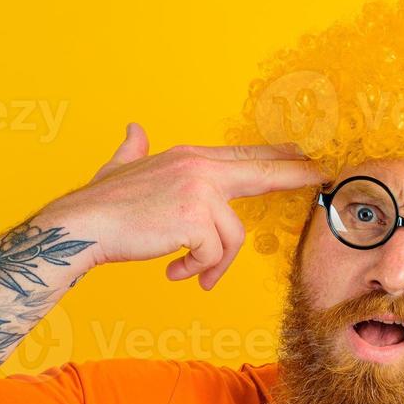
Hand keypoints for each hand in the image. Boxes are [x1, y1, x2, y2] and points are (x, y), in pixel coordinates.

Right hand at [44, 122, 325, 289]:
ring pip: (232, 238)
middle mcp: (200, 168)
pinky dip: (196, 270)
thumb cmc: (100, 204)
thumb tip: (134, 129)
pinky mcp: (196, 219)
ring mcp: (200, 191)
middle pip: (261, 173)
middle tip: (322, 175)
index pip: (244, 155)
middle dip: (296, 174)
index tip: (305, 153)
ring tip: (191, 274)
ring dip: (213, 264)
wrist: (81, 225)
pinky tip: (174, 271)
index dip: (277, 154)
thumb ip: (133, 150)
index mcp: (190, 157)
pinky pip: (213, 255)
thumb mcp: (121, 168)